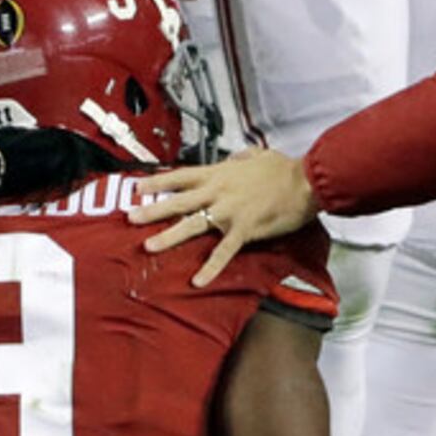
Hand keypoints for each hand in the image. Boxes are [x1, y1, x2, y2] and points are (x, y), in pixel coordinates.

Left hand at [130, 147, 319, 284]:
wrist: (305, 182)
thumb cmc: (283, 169)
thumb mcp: (255, 155)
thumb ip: (237, 159)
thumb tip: (231, 159)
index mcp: (219, 173)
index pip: (180, 176)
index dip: (157, 182)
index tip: (137, 187)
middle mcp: (218, 191)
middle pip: (177, 201)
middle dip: (152, 210)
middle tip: (130, 217)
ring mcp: (228, 212)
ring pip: (191, 224)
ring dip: (169, 236)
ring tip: (149, 246)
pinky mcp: (243, 230)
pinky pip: (222, 252)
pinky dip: (210, 267)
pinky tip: (197, 280)